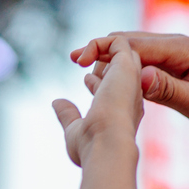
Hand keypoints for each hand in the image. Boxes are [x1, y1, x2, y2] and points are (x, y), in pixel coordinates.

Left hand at [52, 36, 146, 167]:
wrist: (107, 146)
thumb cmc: (92, 147)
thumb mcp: (75, 130)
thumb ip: (68, 115)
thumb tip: (57, 102)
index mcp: (125, 111)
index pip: (116, 89)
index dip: (100, 83)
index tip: (86, 82)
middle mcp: (132, 95)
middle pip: (123, 66)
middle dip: (105, 61)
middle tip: (82, 61)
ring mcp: (131, 80)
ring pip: (124, 51)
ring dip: (102, 48)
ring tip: (79, 57)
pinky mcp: (127, 67)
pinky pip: (119, 41)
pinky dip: (99, 43)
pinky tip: (80, 58)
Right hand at [69, 33, 188, 139]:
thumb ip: (170, 92)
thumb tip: (139, 77)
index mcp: (183, 49)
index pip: (134, 43)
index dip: (103, 49)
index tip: (79, 60)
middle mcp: (178, 45)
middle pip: (130, 41)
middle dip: (100, 49)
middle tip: (73, 62)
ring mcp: (179, 54)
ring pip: (137, 51)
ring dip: (112, 59)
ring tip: (85, 71)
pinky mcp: (180, 65)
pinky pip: (147, 62)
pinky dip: (127, 68)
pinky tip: (112, 79)